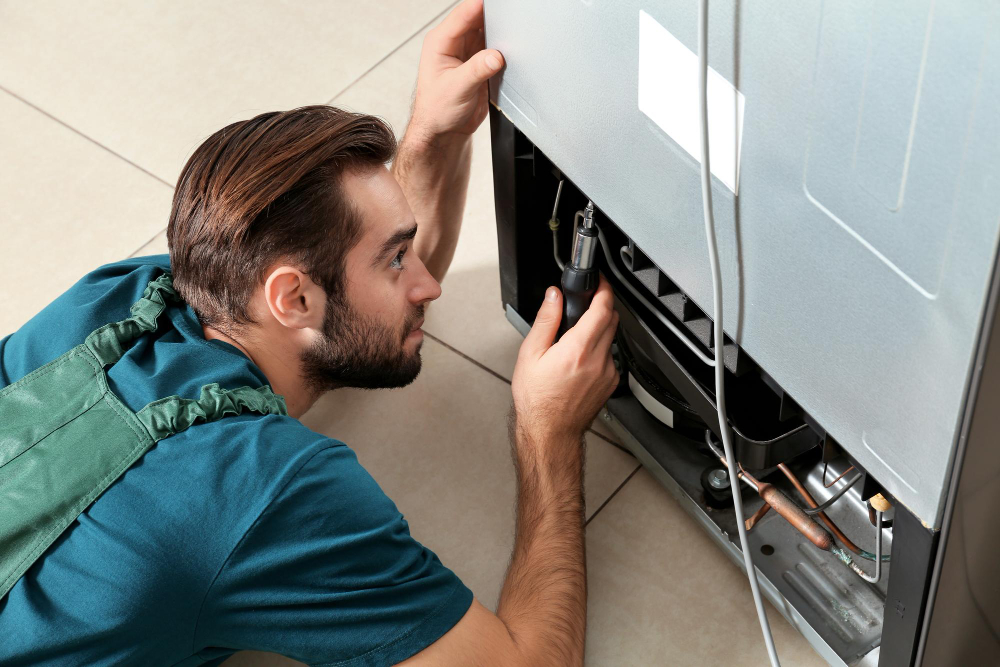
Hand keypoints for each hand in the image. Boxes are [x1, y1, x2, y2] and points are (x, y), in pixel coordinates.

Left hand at [408, 0, 504, 142]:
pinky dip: (504, 47)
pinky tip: (511, 50)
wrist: (445, 131)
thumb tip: (495, 56)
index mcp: (440, 42)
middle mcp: (454, 43)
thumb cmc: (437, 111)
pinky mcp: (480, 62)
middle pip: (478, 17)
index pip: (463, 14)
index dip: (481, 5)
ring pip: (489, 31)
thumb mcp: (456, 89)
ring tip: (513, 35)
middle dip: (495, 17)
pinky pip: (496, 47)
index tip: (499, 5)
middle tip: (510, 20)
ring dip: (501, 32)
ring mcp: (468, 52)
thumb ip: (476, 70)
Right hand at [511, 277, 619, 453]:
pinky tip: (580, 359)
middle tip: (584, 305)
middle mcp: (598, 360)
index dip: (604, 290)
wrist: (550, 431)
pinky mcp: (610, 383)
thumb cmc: (537, 399)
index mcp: (578, 349)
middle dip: (601, 307)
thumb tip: (553, 296)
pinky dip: (599, 350)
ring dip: (599, 329)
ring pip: (611, 338)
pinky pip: (610, 357)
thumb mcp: (531, 354)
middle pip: (612, 320)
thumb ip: (546, 320)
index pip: (602, 309)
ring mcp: (607, 373)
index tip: (600, 283)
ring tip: (575, 337)